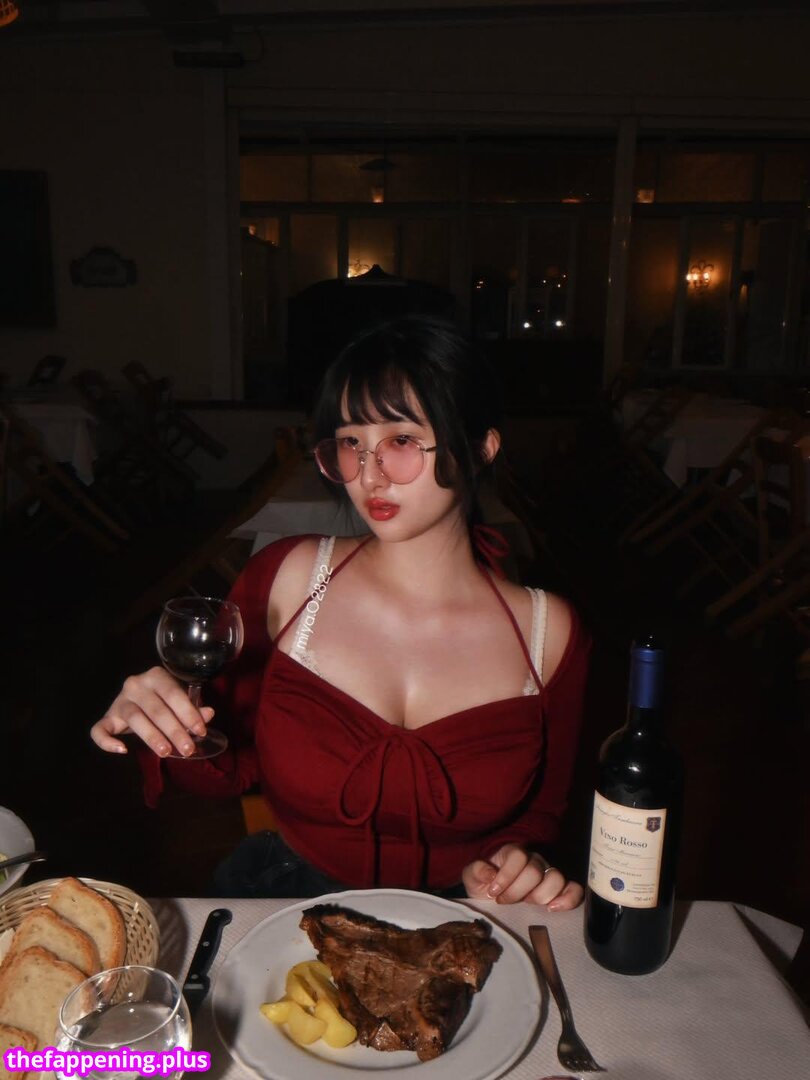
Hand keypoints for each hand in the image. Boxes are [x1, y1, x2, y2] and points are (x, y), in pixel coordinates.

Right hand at [90, 666, 214, 758]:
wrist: (137, 697)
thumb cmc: (163, 699)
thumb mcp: (178, 701)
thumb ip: (193, 708)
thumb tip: (209, 714)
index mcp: (156, 676)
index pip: (173, 694)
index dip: (188, 713)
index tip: (201, 732)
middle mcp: (135, 684)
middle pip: (156, 709)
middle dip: (174, 731)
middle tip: (187, 750)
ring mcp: (119, 700)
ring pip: (134, 718)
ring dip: (152, 736)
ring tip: (166, 752)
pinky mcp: (107, 717)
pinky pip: (99, 729)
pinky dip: (107, 742)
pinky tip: (122, 750)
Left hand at [462, 843, 582, 908]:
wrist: (494, 896)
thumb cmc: (485, 883)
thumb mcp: (472, 877)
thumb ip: (476, 871)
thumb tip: (490, 874)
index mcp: (513, 853)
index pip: (518, 856)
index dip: (506, 876)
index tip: (493, 892)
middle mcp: (534, 860)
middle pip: (535, 871)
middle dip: (517, 891)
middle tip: (504, 901)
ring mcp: (548, 874)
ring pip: (556, 878)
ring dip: (539, 896)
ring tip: (526, 904)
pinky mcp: (560, 890)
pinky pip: (574, 889)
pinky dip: (568, 899)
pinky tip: (552, 909)